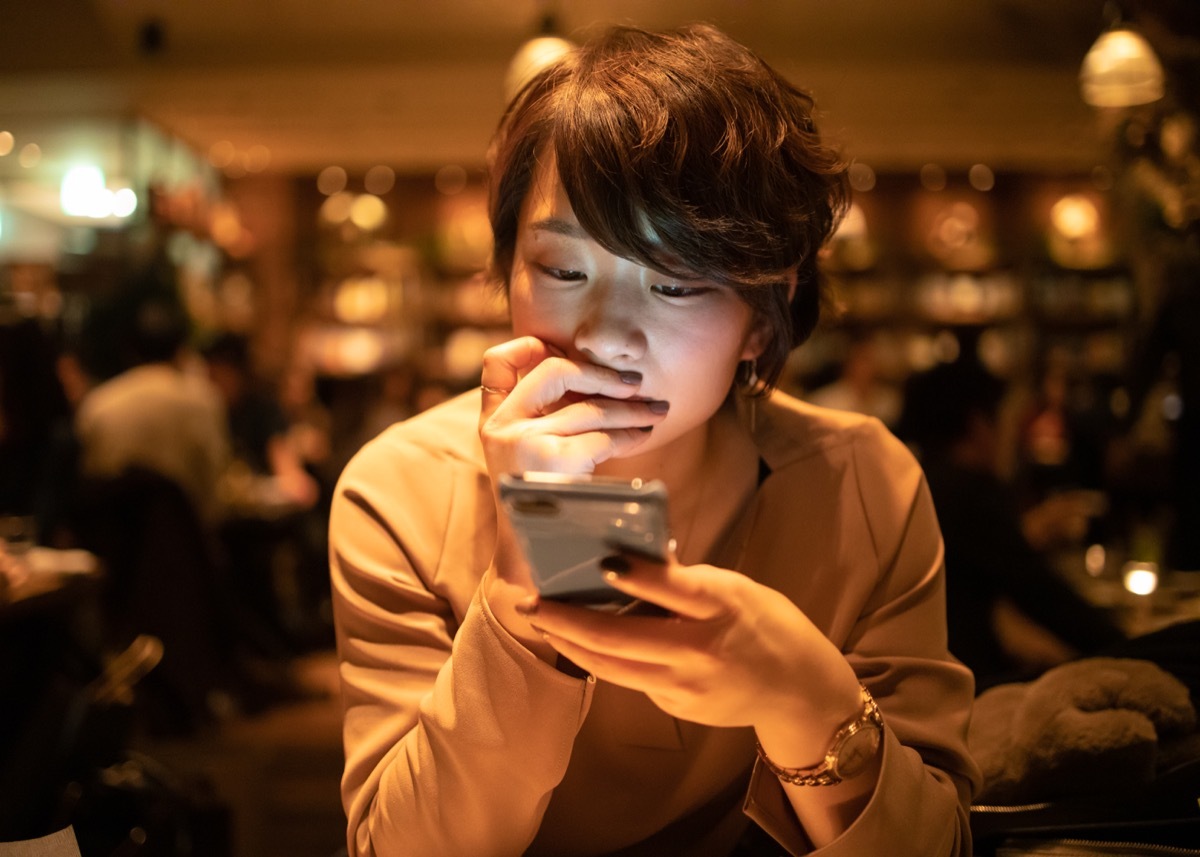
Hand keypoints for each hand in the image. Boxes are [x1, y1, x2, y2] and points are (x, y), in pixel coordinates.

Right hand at [477, 336, 667, 655]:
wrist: (529, 567)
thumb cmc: (541, 512)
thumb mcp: (527, 461)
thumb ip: (543, 422)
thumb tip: (594, 378)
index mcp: (492, 424)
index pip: (496, 363)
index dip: (529, 345)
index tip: (561, 347)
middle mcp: (500, 428)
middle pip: (554, 371)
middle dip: (602, 372)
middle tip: (635, 383)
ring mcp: (520, 442)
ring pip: (588, 407)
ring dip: (631, 407)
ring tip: (657, 411)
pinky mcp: (548, 461)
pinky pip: (600, 435)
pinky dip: (630, 433)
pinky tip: (645, 434)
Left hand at [519, 552, 859, 745]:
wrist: (797, 690)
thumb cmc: (765, 623)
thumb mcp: (735, 588)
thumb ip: (686, 581)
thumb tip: (629, 561)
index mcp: (723, 607)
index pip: (673, 589)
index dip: (637, 576)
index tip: (601, 563)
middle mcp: (701, 651)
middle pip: (621, 639)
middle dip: (567, 620)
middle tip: (531, 602)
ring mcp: (686, 686)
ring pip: (613, 666)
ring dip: (571, 643)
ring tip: (543, 621)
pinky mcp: (677, 707)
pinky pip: (632, 678)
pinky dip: (604, 658)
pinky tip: (582, 642)